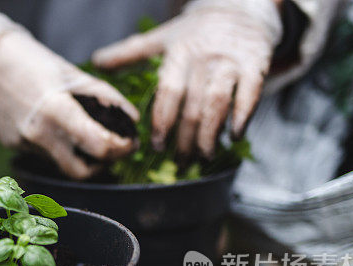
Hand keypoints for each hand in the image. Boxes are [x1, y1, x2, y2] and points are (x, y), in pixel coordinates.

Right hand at [0, 11, 138, 179]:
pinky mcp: (14, 146)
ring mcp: (24, 144)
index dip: (121, 149)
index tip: (129, 142)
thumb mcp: (74, 74)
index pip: (99, 147)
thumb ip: (106, 98)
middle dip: (102, 165)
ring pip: (62, 165)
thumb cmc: (33, 62)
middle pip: (81, 172)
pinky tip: (56, 126)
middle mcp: (39, 134)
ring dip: (80, 155)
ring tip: (87, 135)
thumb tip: (132, 120)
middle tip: (112, 149)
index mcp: (57, 111)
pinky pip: (45, 155)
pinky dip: (59, 146)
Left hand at [92, 0, 282, 157]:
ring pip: (217, 103)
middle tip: (179, 162)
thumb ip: (130, 52)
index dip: (162, 122)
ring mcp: (231, 61)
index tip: (156, 146)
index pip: (168, 92)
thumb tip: (96, 60)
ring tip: (204, 155)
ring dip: (210, 134)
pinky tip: (235, 136)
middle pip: (192, 105)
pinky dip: (243, 116)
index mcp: (179, 53)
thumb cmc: (196, 29)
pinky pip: (250, 94)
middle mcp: (204, 57)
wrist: (242, 5)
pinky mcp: (256, 64)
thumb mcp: (163, 36)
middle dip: (184, 138)